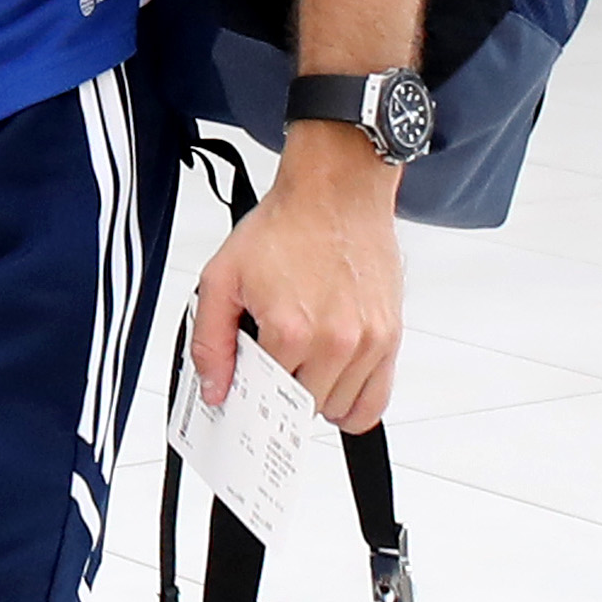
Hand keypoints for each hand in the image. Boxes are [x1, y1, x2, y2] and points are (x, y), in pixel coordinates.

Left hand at [190, 131, 404, 433]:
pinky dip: (353, 403)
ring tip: (305, 359)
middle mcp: (336, 341)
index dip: (250, 391)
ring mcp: (369, 342)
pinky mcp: (391, 337)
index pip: (264, 398)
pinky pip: (375, 402)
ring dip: (317, 395)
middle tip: (274, 358)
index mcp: (291, 330)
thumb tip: (214, 389)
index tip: (247, 384)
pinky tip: (334, 382)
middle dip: (282, 390)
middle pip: (300, 408)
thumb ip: (210, 341)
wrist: (336, 191)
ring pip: (337, 410)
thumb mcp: (222, 277)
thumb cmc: (285, 226)